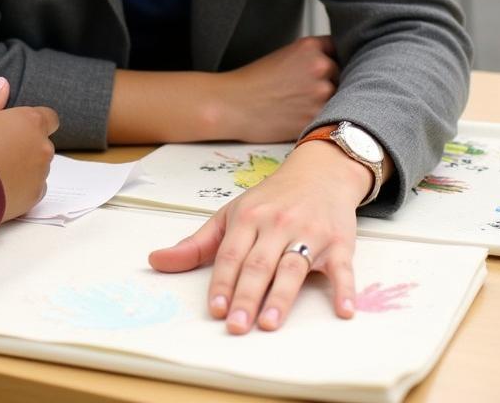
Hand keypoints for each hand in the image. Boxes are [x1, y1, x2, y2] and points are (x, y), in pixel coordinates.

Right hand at [0, 77, 57, 222]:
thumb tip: (2, 83)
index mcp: (30, 122)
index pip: (50, 117)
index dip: (36, 121)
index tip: (18, 127)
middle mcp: (42, 147)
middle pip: (42, 143)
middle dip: (27, 145)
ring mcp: (40, 174)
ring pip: (38, 167)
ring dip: (24, 166)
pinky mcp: (33, 198)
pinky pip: (33, 188)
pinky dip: (21, 187)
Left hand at [149, 141, 368, 332]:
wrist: (319, 173)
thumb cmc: (271, 199)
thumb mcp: (231, 214)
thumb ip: (197, 244)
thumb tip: (155, 260)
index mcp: (247, 218)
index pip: (230, 255)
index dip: (222, 282)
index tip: (215, 309)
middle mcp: (277, 224)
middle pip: (259, 264)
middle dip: (246, 296)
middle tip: (236, 326)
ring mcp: (309, 234)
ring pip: (293, 266)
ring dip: (282, 296)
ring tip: (269, 323)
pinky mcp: (339, 243)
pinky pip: (342, 269)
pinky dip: (344, 290)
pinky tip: (342, 311)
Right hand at [215, 36, 338, 142]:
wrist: (233, 105)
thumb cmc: (253, 82)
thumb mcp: (284, 56)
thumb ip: (312, 57)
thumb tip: (337, 66)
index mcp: (311, 47)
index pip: (340, 50)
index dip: (334, 59)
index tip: (329, 67)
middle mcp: (321, 66)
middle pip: (343, 74)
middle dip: (331, 81)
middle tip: (307, 90)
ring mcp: (322, 92)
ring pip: (341, 96)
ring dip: (328, 101)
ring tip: (301, 104)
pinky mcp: (319, 116)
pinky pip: (331, 115)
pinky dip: (321, 117)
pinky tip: (300, 115)